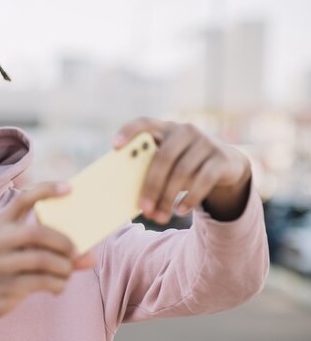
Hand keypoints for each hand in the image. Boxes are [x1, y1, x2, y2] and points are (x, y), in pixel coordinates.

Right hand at [0, 183, 91, 337]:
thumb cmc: (4, 266)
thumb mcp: (20, 251)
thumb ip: (53, 250)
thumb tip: (90, 258)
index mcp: (3, 224)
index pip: (23, 199)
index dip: (46, 190)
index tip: (69, 188)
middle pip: (37, 232)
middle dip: (63, 241)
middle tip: (75, 250)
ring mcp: (1, 264)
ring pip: (42, 259)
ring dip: (64, 266)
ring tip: (68, 271)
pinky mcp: (7, 286)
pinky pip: (42, 282)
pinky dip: (58, 284)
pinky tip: (58, 286)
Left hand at [113, 118, 251, 223]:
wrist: (226, 165)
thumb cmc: (184, 165)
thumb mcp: (169, 164)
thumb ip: (151, 169)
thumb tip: (132, 198)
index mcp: (165, 129)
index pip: (144, 123)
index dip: (128, 132)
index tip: (114, 147)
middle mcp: (185, 131)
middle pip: (163, 157)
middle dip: (151, 186)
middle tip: (143, 209)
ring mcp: (206, 143)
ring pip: (182, 172)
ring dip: (168, 198)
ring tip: (160, 217)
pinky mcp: (222, 159)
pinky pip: (203, 180)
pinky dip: (190, 198)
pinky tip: (180, 211)